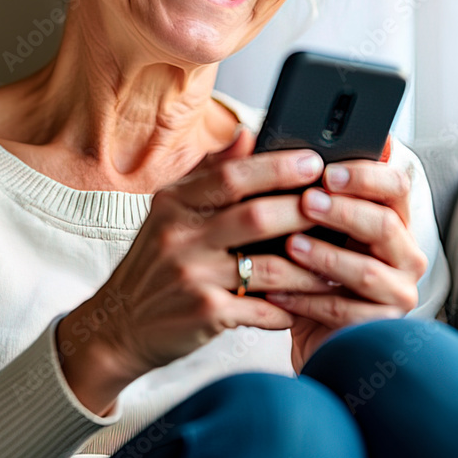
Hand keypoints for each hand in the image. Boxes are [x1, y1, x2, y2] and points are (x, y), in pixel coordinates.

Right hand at [58, 127, 331, 413]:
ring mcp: (191, 276)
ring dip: (309, 267)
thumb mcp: (170, 213)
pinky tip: (305, 302)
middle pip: (256, 216)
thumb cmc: (155, 265)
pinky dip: (289, 306)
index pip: (232, 176)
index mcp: (173, 203)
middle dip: (304, 211)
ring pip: (269, 266)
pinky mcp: (204, 314)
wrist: (119, 324)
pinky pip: (263, 309)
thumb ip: (210, 174)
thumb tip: (248, 134)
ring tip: (334, 262)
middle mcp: (178, 236)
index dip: (278, 167)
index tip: (314, 162)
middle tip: (338, 208)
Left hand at [266, 150, 428, 371]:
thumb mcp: (300, 222)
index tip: (326, 171)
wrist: (309, 329)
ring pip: (367, 270)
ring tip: (291, 245)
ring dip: (326, 255)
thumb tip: (247, 137)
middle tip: (306, 201)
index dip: (365, 175)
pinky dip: (308, 300)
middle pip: (386, 224)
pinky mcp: (379, 326)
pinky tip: (277, 290)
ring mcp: (397, 291)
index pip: (395, 185)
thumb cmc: (306, 266)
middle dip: (344, 211)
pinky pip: (345, 311)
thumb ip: (288, 184)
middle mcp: (403, 252)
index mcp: (390, 217)